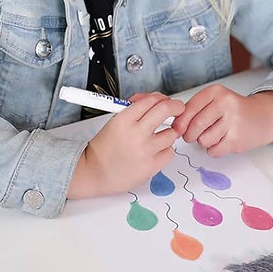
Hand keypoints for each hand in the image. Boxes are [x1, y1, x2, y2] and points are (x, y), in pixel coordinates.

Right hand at [67, 93, 184, 197]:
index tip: (167, 101)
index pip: (151, 100)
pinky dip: (165, 150)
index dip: (162, 98)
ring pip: (171, 133)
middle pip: (165, 110)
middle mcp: (136, 133)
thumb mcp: (114, 121)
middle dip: (176, 107)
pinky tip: (155, 151)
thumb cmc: (103, 148)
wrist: (94, 173)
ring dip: (168, 133)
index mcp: (124, 119)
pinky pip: (169, 152)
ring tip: (157, 138)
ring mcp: (145, 150)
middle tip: (178, 109)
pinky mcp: (151, 166)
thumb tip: (155, 100)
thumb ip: (134, 109)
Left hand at [171, 86, 272, 157]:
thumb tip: (174, 127)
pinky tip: (222, 141)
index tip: (178, 128)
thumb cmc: (234, 110)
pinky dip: (214, 150)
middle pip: (194, 127)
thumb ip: (194, 110)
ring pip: (203, 140)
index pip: (187, 109)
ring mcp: (233, 121)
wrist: (263, 116)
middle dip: (190, 135)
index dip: (180, 122)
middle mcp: (225, 104)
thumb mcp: (215, 101)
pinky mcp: (238, 139)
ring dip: (204, 142)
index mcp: (216, 92)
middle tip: (193, 136)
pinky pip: (214, 150)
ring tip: (214, 135)